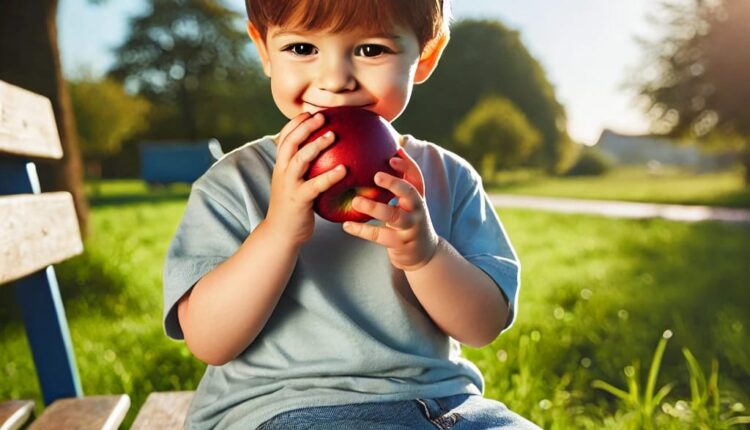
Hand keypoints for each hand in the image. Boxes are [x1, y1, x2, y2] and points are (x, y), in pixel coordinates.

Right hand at [265, 112, 346, 246]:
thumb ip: (305, 171)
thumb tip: (330, 157)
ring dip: (316, 145)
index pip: (284, 138)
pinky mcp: (299, 199)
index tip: (309, 112)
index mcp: (281, 167)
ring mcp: (289, 185)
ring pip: (300, 159)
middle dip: (305, 126)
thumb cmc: (294, 208)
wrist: (281, 234)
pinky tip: (345, 169)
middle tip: (322, 116)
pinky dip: (330, 175)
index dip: (295, 123)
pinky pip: (316, 185)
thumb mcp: (296, 185)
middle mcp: (282, 172)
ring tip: (333, 135)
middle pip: (290, 142)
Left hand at [342, 148, 438, 270]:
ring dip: (374, 207)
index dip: (406, 165)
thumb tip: (387, 150)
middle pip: (409, 193)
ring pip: (394, 215)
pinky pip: (379, 235)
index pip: (416, 176)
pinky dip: (361, 230)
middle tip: (376, 175)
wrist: (423, 253)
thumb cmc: (409, 220)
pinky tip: (346, 225)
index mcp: (418, 196)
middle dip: (394, 183)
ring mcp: (410, 227)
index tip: (392, 154)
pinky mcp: (400, 243)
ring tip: (356, 201)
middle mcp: (417, 209)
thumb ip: (399, 182)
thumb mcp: (409, 201)